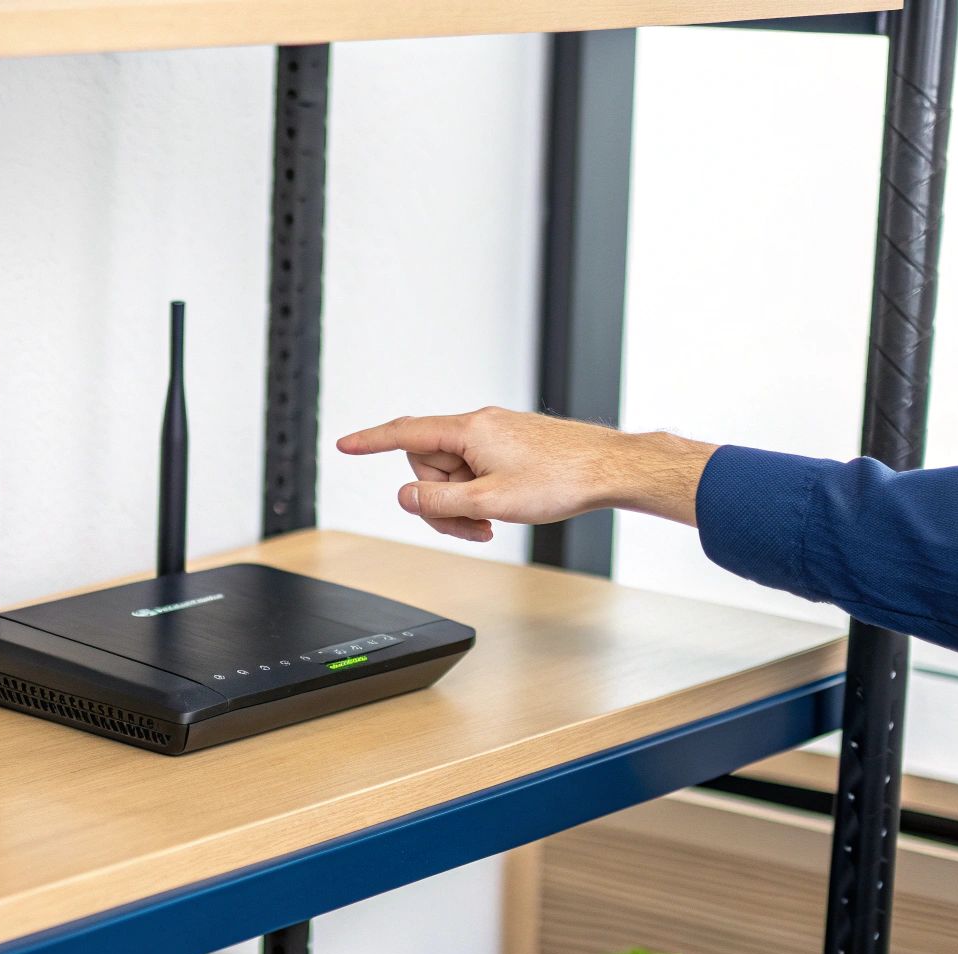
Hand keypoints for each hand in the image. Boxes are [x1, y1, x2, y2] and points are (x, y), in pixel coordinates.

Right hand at [336, 407, 716, 542]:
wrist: (612, 470)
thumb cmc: (561, 480)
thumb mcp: (489, 501)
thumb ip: (439, 501)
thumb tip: (405, 496)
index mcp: (469, 430)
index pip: (405, 433)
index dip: (370, 441)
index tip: (345, 445)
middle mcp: (480, 425)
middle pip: (430, 463)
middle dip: (440, 498)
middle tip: (471, 524)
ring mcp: (498, 434)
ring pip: (456, 472)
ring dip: (464, 502)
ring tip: (493, 521)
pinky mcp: (514, 445)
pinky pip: (479, 470)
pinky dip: (482, 494)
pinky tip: (506, 508)